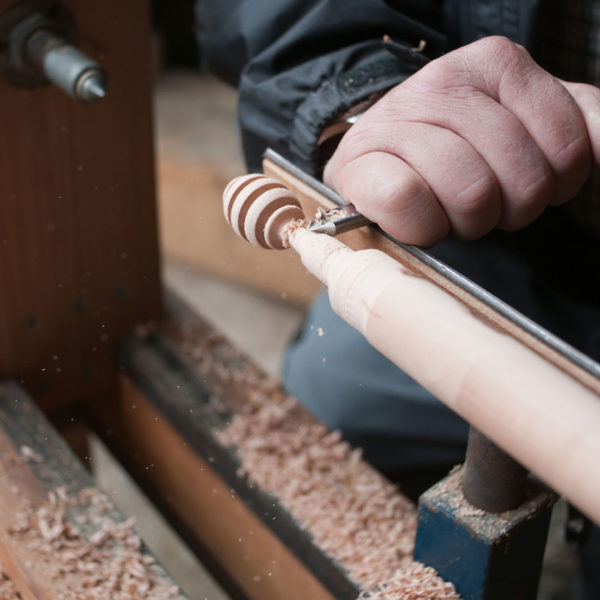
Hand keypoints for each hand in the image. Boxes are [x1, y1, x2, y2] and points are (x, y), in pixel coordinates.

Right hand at [323, 36, 599, 245]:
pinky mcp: (360, 161)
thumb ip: (575, 125)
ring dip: (466, 223)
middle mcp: (444, 80)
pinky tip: (417, 219)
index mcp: (496, 64)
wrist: (373, 160)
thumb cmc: (452, 150)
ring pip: (470, 192)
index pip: (568, 146)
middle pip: (522, 178)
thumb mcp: (522, 125)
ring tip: (449, 212)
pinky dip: (422, 226)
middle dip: (509, 211)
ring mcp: (398, 118)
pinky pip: (410, 201)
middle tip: (484, 205)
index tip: (522, 185)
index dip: (554, 186)